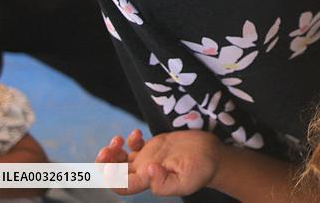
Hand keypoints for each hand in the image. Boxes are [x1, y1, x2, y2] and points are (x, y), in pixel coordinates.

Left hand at [95, 128, 222, 196]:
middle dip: (105, 162)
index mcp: (148, 181)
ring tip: (116, 140)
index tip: (110, 166)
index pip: (122, 185)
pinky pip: (135, 146)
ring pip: (121, 159)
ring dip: (113, 151)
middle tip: (106, 150)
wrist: (213, 156)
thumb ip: (165, 181)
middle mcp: (144, 171)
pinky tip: (136, 134)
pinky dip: (130, 140)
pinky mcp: (154, 146)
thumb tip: (148, 170)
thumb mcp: (186, 180)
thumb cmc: (202, 170)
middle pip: (115, 172)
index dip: (110, 178)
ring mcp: (148, 158)